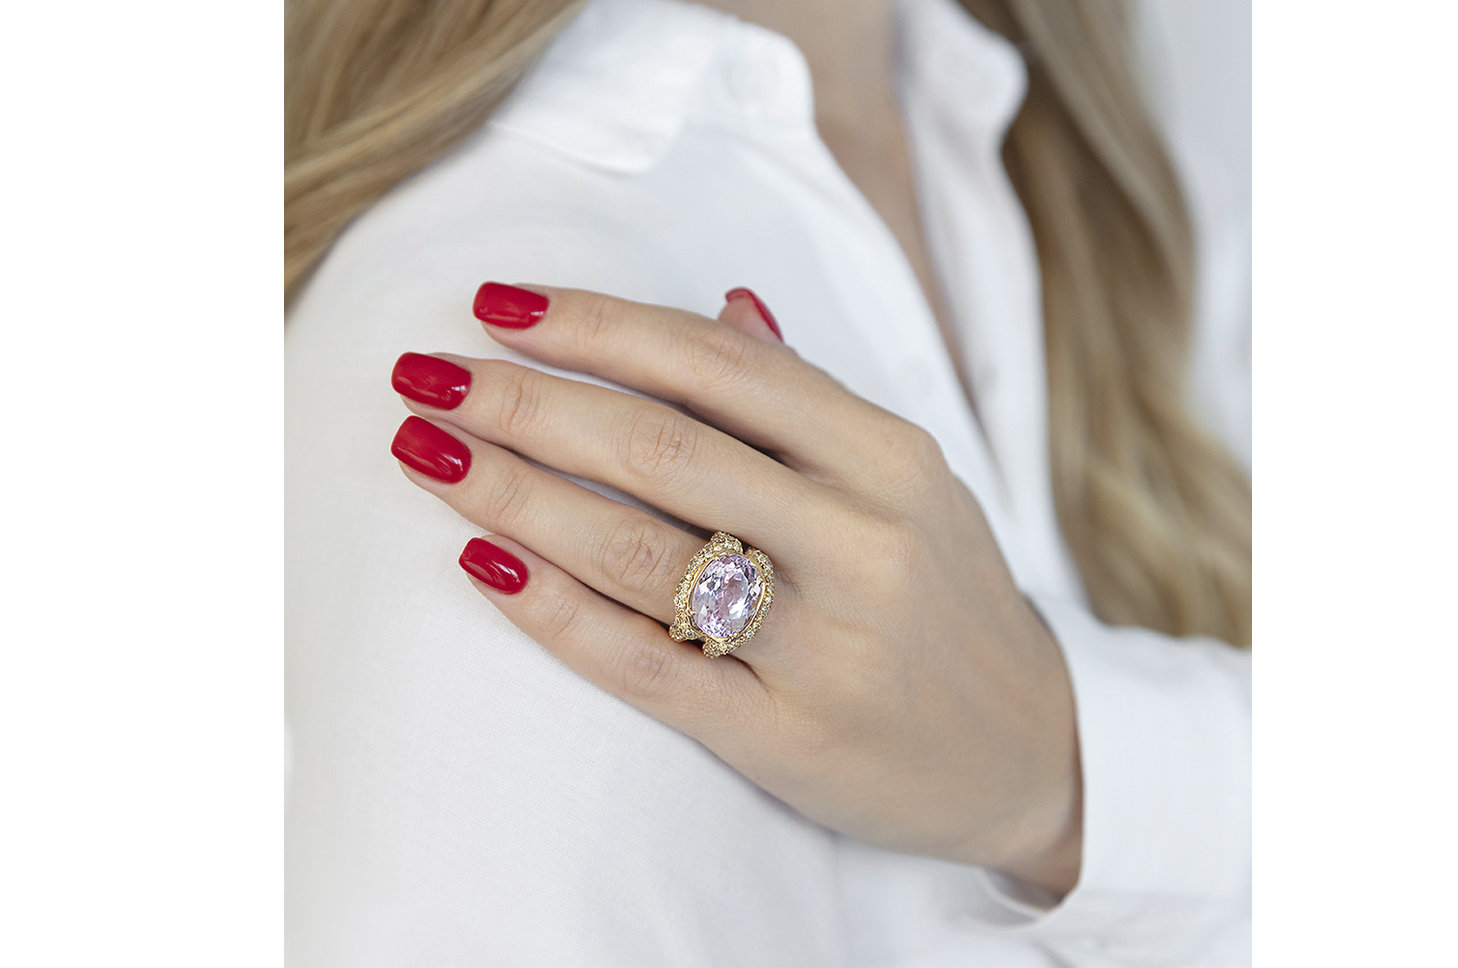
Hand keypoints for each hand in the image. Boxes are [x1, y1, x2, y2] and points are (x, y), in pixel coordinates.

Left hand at [389, 283, 1082, 894]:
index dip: (596, 325)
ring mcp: (823, 645)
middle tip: (427, 377)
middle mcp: (862, 541)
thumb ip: (810, 400)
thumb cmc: (945, 596)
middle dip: (526, 403)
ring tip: (428, 453)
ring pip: (639, 550)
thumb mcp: (909, 481)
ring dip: (515, 493)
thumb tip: (722, 305)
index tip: (495, 304)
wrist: (1030, 751)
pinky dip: (552, 609)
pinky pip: (643, 664)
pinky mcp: (784, 736)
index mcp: (890, 456)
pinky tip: (482, 560)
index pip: (718, 364)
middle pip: (663, 448)